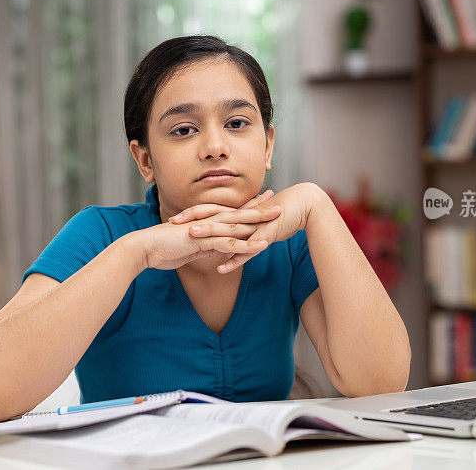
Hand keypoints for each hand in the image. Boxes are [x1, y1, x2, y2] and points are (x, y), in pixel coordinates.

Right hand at [134, 190, 281, 270]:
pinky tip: (262, 245)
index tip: (263, 202)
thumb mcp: (189, 248)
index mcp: (205, 222)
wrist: (145, 248)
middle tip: (278, 202)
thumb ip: (203, 246)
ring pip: (238, 225)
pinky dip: (247, 245)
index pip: (230, 212)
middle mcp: (208, 222)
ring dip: (260, 222)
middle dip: (259, 208)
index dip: (248, 208)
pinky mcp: (203, 241)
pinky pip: (230, 243)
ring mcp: (206, 230)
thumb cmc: (163, 248)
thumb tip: (215, 250)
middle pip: (238, 214)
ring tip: (278, 219)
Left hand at [171, 183, 321, 273]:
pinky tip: (220, 268)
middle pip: (214, 217)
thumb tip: (228, 239)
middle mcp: (243, 217)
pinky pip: (247, 251)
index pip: (211, 211)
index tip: (173, 219)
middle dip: (192, 221)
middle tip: (171, 224)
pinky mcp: (265, 237)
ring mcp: (253, 227)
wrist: (305, 206)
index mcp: (239, 213)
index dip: (192, 214)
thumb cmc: (281, 214)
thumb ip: (242, 229)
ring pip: (228, 231)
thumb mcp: (257, 222)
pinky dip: (234, 259)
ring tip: (190, 239)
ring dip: (209, 235)